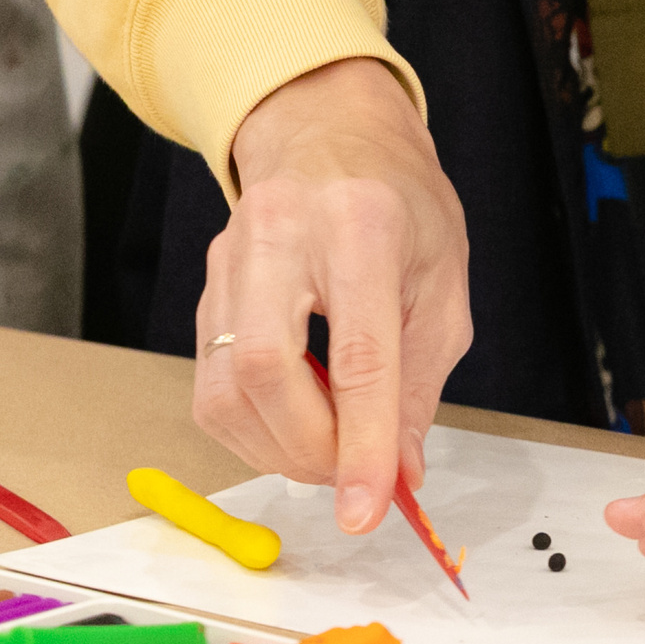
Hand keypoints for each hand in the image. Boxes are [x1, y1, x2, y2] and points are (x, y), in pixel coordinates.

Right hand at [195, 59, 471, 534]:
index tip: (369, 510)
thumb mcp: (440, 281)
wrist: (329, 132)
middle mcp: (279, 234)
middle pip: (268, 373)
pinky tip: (297, 419)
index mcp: (359, 224)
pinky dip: (255, 427)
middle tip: (356, 475)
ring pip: (227, 390)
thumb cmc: (398, 203)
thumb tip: (399, 473)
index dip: (364, 444)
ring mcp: (228, 260)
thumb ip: (421, 381)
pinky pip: (212, 385)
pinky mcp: (203, 289)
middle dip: (312, 451)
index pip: (358, 354)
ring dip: (280, 448)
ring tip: (332, 448)